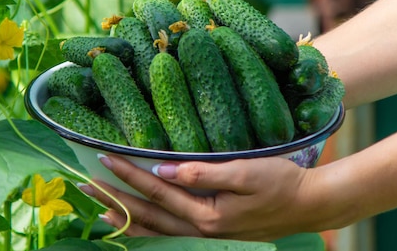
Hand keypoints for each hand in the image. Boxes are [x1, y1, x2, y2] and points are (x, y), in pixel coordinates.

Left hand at [84, 154, 327, 241]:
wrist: (310, 205)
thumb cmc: (281, 182)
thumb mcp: (245, 171)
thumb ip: (203, 173)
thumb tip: (163, 167)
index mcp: (206, 214)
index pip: (156, 190)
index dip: (128, 175)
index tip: (103, 159)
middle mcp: (201, 230)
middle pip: (147, 216)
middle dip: (114, 201)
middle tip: (85, 187)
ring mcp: (207, 236)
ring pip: (156, 232)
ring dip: (125, 220)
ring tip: (98, 214)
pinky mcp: (213, 234)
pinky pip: (170, 236)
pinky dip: (148, 232)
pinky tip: (136, 226)